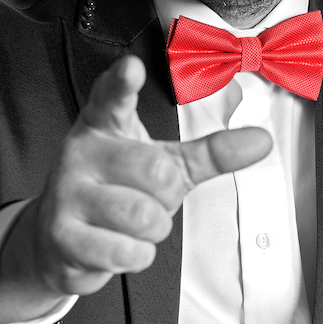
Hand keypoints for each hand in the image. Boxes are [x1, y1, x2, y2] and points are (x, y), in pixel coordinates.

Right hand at [0, 54, 270, 322]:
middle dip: (165, 198)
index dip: (122, 83)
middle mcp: (82, 152)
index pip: (112, 98)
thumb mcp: (165, 165)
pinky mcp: (62, 234)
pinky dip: (134, 255)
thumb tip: (261, 141)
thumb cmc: (117, 192)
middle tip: (143, 198)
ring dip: (151, 230)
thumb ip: (211, 152)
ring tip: (129, 224)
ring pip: (144, 215)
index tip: (132, 68)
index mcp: (106, 126)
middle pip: (157, 171)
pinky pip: (126, 250)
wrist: (62, 239)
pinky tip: (116, 244)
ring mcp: (67, 192)